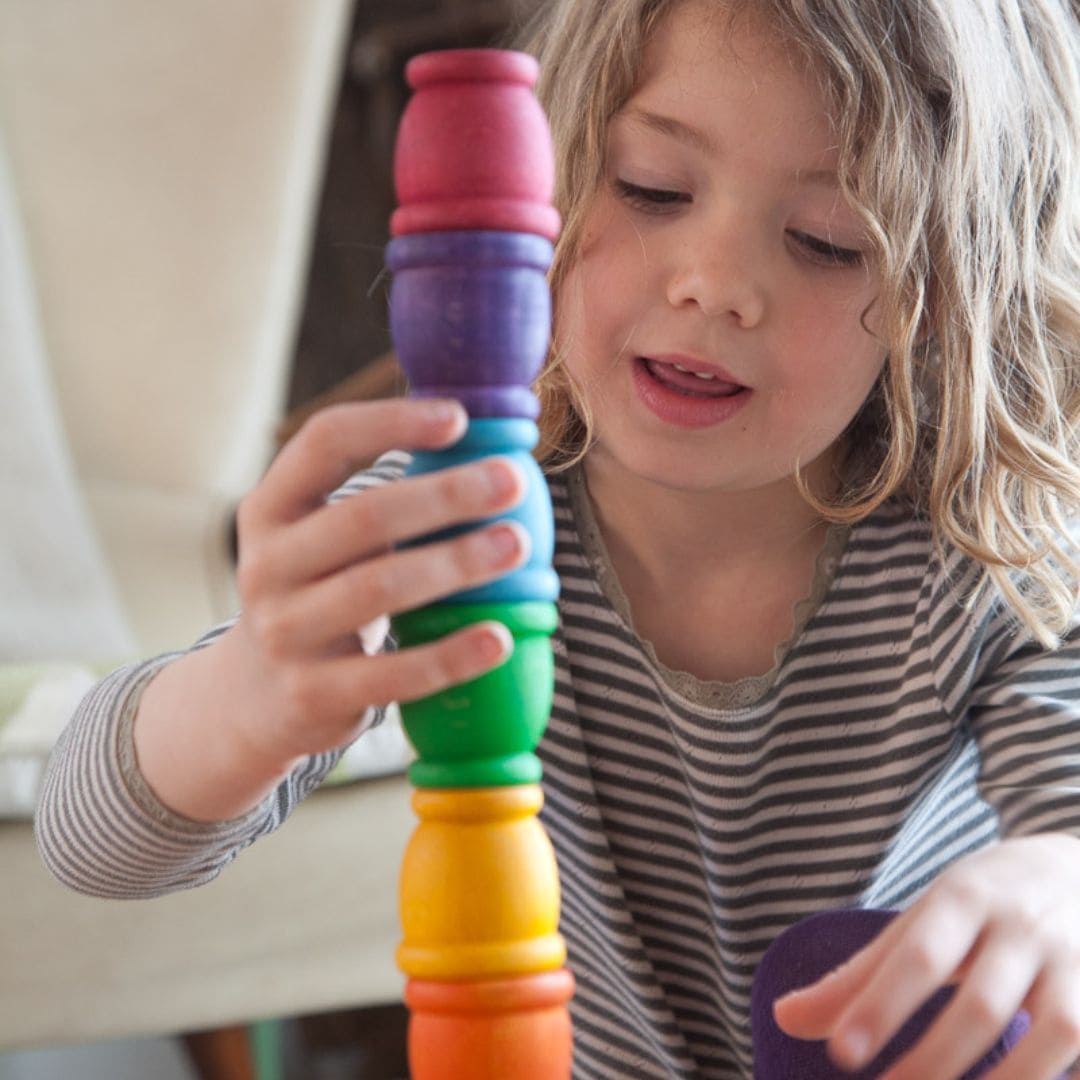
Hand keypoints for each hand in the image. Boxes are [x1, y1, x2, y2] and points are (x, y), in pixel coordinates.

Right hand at [134, 398, 529, 820]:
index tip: (459, 417)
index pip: (325, 442)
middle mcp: (267, 564)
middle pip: (363, 517)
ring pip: (378, 588)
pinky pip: (392, 674)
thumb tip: (491, 450)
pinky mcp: (314, 693)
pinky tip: (498, 638)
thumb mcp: (322, 539)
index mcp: (271, 507)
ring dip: (456, 563)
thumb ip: (382, 499)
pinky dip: (451, 656)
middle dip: (446, 495)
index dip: (391, 422)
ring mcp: (285, 632)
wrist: (257, 696)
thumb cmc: (320, 593)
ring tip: (518, 544)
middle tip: (513, 481)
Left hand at [773, 834, 1079, 1078]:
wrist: (1079, 867)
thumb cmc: (984, 900)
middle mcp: (1023, 926)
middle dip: (932, 1062)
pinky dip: (1063, 1079)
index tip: (841, 1054)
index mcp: (964, 896)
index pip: (918, 955)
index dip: (880, 1005)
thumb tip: (784, 1018)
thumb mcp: (923, 918)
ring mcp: (1076, 963)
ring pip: (1051, 1034)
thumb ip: (861, 973)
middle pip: (980, 1005)